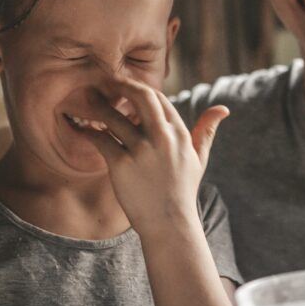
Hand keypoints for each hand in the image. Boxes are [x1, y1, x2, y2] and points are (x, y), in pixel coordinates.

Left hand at [77, 78, 227, 232]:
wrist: (170, 224)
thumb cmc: (182, 191)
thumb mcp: (199, 159)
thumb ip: (207, 130)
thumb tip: (223, 108)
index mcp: (179, 133)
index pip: (158, 98)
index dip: (139, 89)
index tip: (125, 87)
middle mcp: (162, 138)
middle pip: (141, 96)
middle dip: (121, 84)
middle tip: (105, 81)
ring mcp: (141, 151)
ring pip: (115, 116)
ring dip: (98, 105)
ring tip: (85, 99)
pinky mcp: (121, 165)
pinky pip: (100, 139)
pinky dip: (88, 131)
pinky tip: (81, 128)